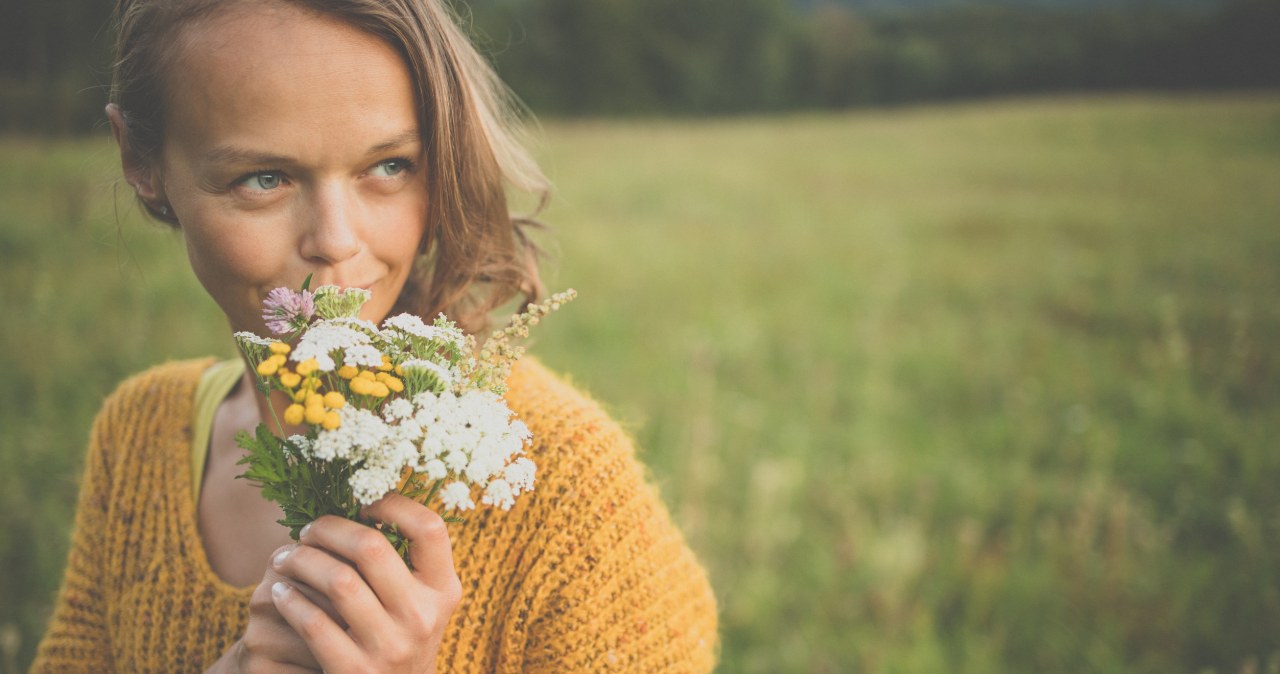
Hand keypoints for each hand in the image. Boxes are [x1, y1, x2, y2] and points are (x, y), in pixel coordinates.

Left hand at [210, 494, 461, 673]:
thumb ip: (401, 563)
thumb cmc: (397, 636)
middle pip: (372, 547)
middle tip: (308, 530)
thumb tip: (353, 503)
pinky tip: (279, 593)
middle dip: (328, 528)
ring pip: (337, 580)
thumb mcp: (418, 602)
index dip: (394, 503)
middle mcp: (423, 616)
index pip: (430, 528)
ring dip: (300, 560)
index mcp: (443, 590)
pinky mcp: (354, 671)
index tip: (364, 502)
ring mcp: (390, 647)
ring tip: (284, 557)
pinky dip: (288, 600)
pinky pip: (312, 622)